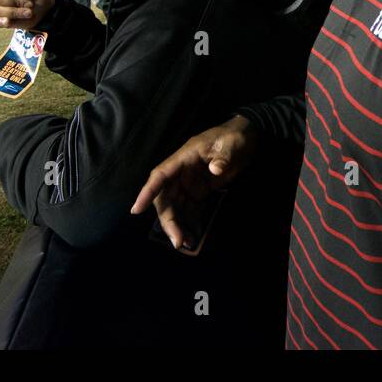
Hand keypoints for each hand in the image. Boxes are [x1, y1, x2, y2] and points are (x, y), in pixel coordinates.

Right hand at [131, 116, 256, 249]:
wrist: (246, 139)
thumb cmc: (233, 137)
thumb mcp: (230, 144)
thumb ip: (222, 157)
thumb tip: (215, 169)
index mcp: (183, 158)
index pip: (160, 175)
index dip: (147, 192)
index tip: (136, 210)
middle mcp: (181, 173)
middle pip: (165, 199)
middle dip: (168, 221)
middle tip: (178, 241)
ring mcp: (189, 184)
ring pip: (175, 208)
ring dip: (178, 226)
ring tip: (187, 244)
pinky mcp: (199, 192)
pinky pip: (189, 210)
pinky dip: (190, 224)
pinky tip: (194, 237)